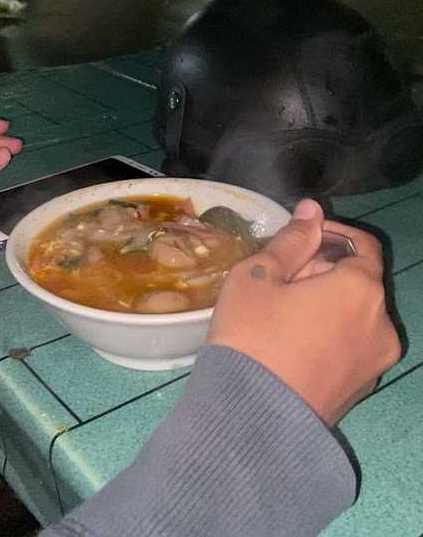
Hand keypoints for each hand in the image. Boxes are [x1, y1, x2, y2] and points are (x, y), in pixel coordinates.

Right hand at [208, 199, 400, 424]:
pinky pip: (349, 346)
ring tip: (279, 313)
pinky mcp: (361, 390)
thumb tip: (312, 209)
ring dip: (325, 304)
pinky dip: (328, 335)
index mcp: (362, 289)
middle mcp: (381, 324)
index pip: (361, 244)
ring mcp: (375, 362)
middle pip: (357, 281)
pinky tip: (289, 344)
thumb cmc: (252, 336)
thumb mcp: (259, 275)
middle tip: (277, 279)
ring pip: (353, 315)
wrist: (249, 420)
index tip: (297, 239)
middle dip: (322, 271)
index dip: (329, 234)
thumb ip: (292, 239)